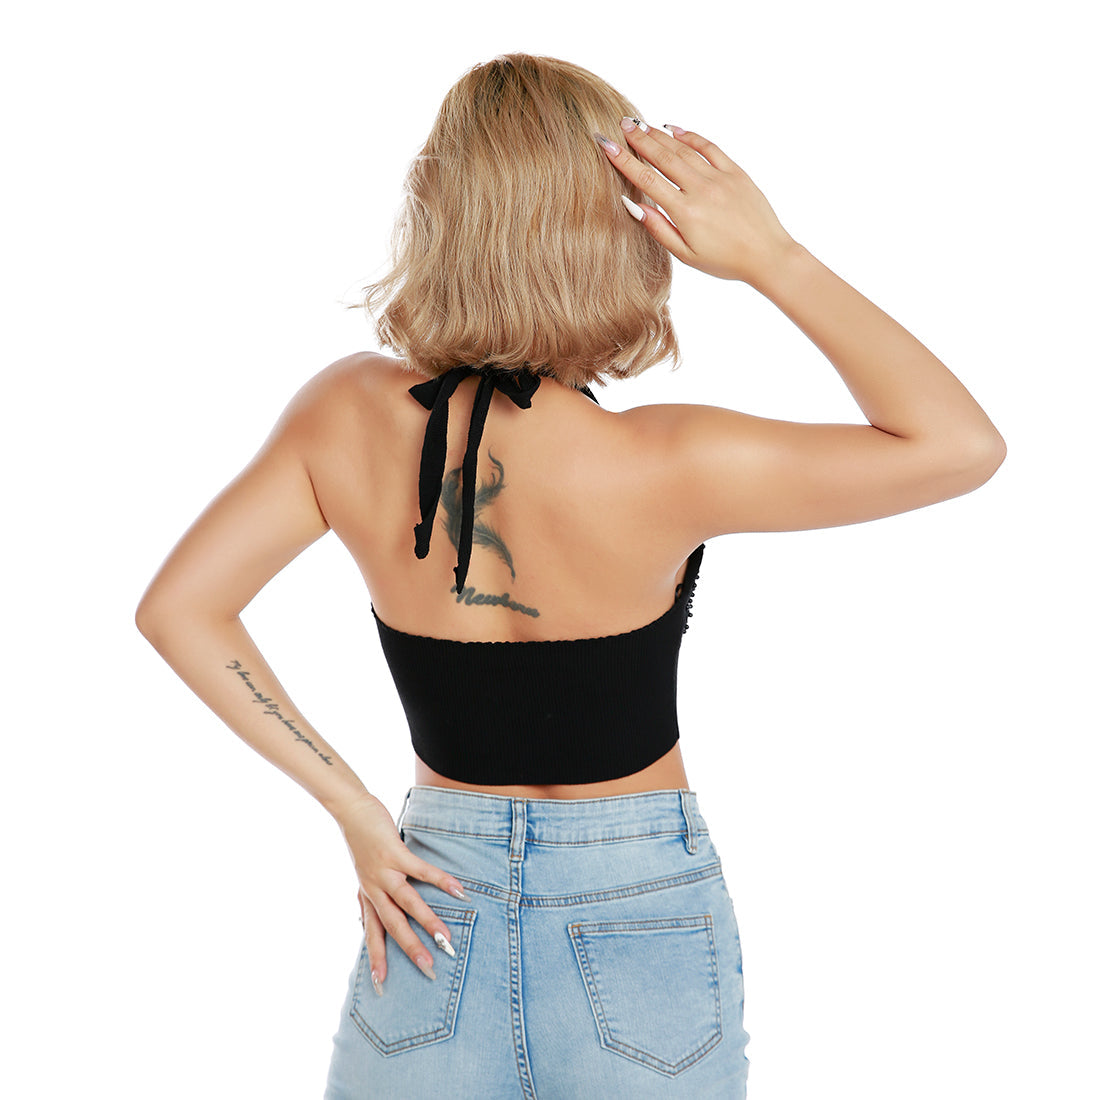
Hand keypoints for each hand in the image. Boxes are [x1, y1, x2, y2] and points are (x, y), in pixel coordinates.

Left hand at [335, 794, 466, 992]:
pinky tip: (459, 890)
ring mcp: (384, 872)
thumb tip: (361, 921)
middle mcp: (374, 889)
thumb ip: (365, 899)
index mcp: (368, 897)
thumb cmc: (360, 843)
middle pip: (393, 925)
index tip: (381, 986)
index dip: (377, 959)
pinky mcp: (395, 854)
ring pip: (408, 903)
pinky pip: (422, 871)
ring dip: (428, 921)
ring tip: (446, 938)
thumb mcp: (360, 876)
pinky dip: (441, 880)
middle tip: (428, 969)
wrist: (350, 812)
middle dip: (411, 948)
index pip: (372, 934)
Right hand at [598, 118, 796, 286]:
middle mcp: (701, 190)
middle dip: (639, 140)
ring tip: (641, 125)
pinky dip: (690, 137)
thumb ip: (659, 229)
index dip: (623, 161)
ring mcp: (719, 178)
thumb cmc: (725, 261)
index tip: (606, 146)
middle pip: (663, 157)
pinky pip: (709, 148)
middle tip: (621, 124)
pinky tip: (675, 129)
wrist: (767, 255)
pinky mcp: (736, 172)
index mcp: (685, 212)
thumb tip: (632, 206)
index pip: (646, 181)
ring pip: (683, 150)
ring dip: (660, 136)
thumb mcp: (687, 255)